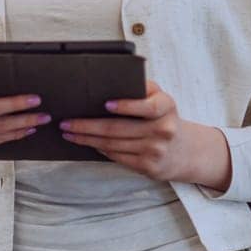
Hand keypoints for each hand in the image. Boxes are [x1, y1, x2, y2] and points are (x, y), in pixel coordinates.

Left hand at [60, 79, 231, 191]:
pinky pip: (118, 157)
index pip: (147, 106)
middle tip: (66, 122)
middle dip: (87, 125)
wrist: (184, 150)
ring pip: (113, 144)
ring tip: (69, 132)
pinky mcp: (149, 167)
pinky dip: (99, 149)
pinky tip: (87, 143)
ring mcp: (156, 150)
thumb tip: (104, 83)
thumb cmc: (163, 117)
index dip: (126, 105)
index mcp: (166, 106)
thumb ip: (140, 88)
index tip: (105, 104)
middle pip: (118, 128)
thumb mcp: (159, 98)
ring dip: (87, 139)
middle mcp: (164, 129)